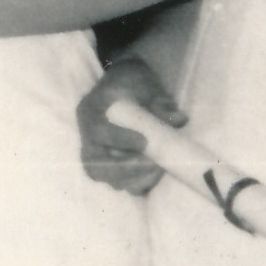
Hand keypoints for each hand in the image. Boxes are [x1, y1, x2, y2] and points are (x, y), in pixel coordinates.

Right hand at [76, 54, 179, 195]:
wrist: (124, 84)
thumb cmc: (133, 82)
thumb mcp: (146, 86)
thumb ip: (159, 103)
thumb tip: (179, 120)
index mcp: (91, 111)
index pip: (98, 130)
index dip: (119, 140)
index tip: (144, 143)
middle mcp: (87, 135)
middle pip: (94, 162)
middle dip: (124, 168)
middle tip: (153, 165)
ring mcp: (94, 152)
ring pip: (102, 175)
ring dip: (131, 178)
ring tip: (157, 170)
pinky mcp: (105, 164)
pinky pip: (114, 182)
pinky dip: (134, 183)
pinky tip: (153, 177)